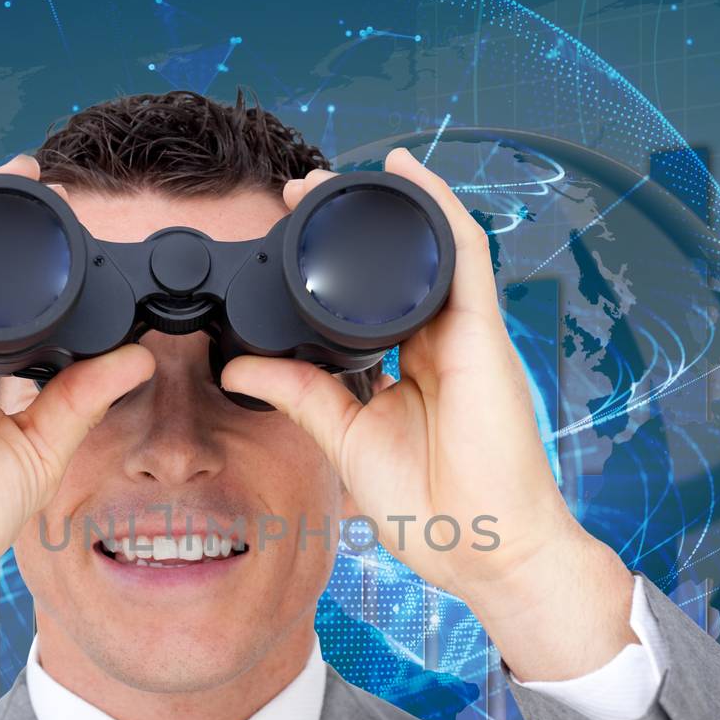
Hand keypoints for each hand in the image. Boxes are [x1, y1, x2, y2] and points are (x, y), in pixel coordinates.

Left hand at [218, 147, 633, 679]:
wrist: (483, 545)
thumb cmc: (430, 506)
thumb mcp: (345, 438)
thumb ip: (299, 395)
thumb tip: (237, 368)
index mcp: (406, 368)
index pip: (365, 304)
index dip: (325, 271)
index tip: (281, 242)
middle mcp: (436, 342)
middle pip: (391, 267)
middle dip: (347, 226)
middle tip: (295, 195)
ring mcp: (462, 333)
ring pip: (426, 247)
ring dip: (381, 206)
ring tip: (331, 178)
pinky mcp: (481, 330)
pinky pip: (462, 251)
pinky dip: (436, 206)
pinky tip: (406, 173)